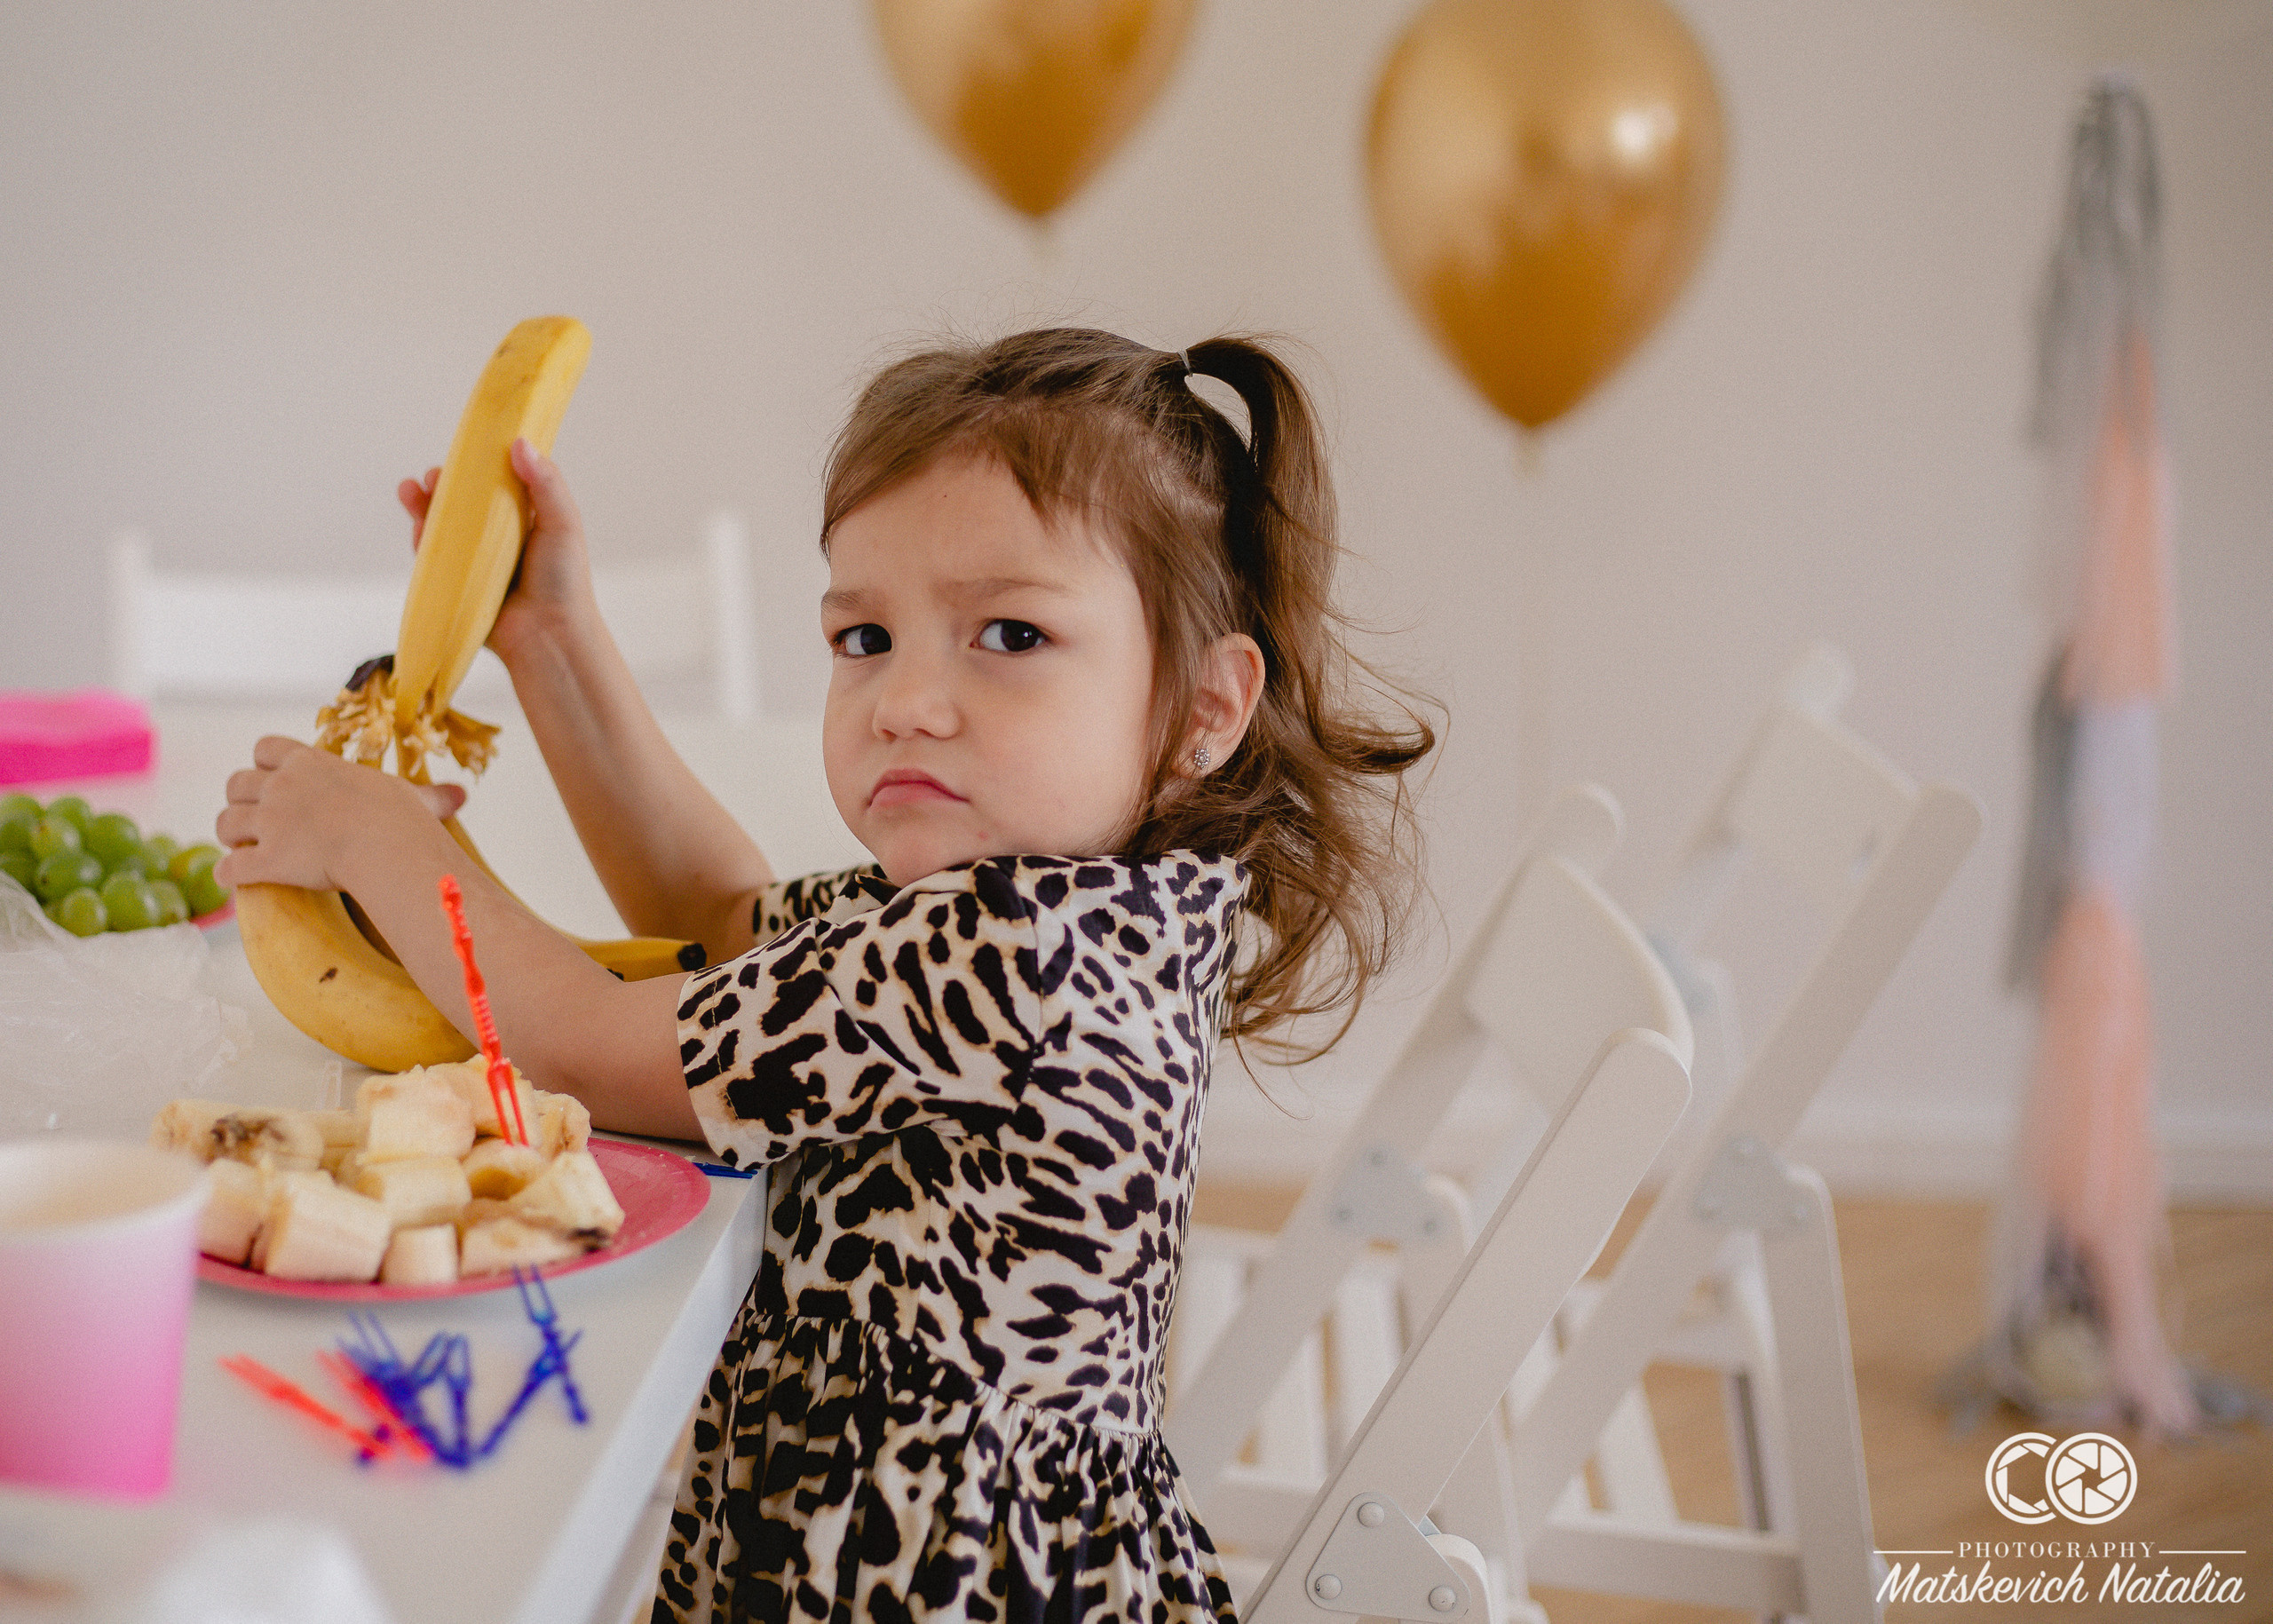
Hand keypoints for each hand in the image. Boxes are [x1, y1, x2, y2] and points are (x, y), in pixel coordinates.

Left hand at [214, 738, 465, 890]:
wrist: (382, 846)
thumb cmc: (399, 818)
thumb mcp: (411, 797)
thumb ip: (429, 795)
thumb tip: (461, 795)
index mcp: (308, 763)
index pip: (264, 748)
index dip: (264, 764)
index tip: (275, 779)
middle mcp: (279, 787)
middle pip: (236, 783)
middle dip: (241, 800)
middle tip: (257, 819)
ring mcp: (268, 823)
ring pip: (225, 823)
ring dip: (231, 836)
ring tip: (244, 847)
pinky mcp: (263, 860)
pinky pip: (229, 867)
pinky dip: (229, 874)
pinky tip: (237, 880)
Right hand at [398, 437, 599, 666]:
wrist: (549, 635)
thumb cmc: (564, 580)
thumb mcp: (562, 523)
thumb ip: (546, 483)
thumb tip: (519, 442)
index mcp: (525, 519)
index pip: (497, 484)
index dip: (479, 466)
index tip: (465, 450)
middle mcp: (499, 538)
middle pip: (463, 503)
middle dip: (444, 486)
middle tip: (434, 475)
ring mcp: (476, 561)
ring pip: (443, 527)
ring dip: (423, 507)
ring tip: (412, 490)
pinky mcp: (456, 583)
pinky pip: (432, 558)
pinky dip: (421, 540)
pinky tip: (416, 523)